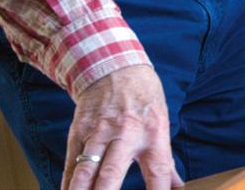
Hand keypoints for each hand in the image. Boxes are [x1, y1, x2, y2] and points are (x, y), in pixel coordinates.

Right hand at [61, 64, 181, 189]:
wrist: (115, 66)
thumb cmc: (143, 97)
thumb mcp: (162, 120)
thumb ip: (165, 159)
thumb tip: (178, 186)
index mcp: (153, 132)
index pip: (158, 169)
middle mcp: (126, 133)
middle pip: (111, 174)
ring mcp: (99, 132)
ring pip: (84, 171)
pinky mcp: (79, 131)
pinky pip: (70, 163)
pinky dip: (67, 184)